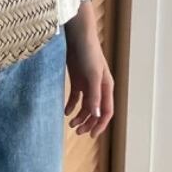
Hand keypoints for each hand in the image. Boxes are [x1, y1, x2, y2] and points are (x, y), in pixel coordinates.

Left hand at [64, 0, 113, 137]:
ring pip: (86, 106)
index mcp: (106, 87)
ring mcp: (88, 83)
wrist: (77, 36)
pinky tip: (65, 111)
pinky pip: (76, 97)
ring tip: (70, 124)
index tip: (90, 135)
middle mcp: (99, 87)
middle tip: (76, 131)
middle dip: (88, 123)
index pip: (106, 111)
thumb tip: (96, 114)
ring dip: (80, 116)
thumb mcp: (92, 75)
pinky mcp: (78, 79)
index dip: (100, 125)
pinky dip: (72, 106)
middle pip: (96, 111)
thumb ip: (94, 95)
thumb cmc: (88, 53)